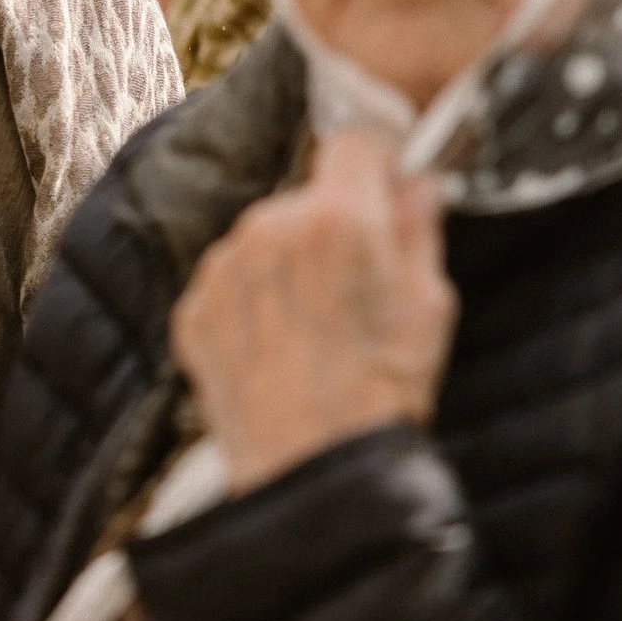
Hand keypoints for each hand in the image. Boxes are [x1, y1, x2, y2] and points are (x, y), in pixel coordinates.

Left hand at [170, 130, 456, 492]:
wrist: (312, 478)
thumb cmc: (381, 398)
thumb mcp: (430, 308)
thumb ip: (420, 229)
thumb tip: (417, 183)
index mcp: (336, 219)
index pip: (353, 142)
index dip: (375, 163)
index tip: (386, 186)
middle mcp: (266, 229)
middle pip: (305, 196)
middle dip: (331, 226)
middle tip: (355, 287)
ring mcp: (222, 270)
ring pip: (263, 239)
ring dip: (287, 266)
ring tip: (315, 332)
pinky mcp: (192, 310)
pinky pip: (229, 285)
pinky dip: (252, 306)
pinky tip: (280, 351)